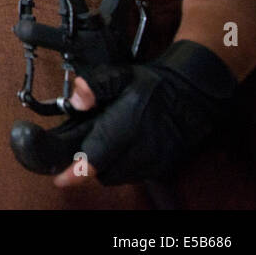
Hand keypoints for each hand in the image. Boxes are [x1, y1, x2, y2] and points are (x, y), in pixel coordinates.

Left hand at [46, 40, 236, 188]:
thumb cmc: (154, 85)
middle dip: (91, 162)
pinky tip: (128, 146)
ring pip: (119, 176)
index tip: (61, 179)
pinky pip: (137, 175)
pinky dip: (127, 165)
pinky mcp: (164, 168)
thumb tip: (77, 100)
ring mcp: (154, 162)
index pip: (96, 158)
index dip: (76, 172)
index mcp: (125, 126)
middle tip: (90, 143)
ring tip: (111, 142)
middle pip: (103, 173)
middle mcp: (140, 150)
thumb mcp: (120, 75)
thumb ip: (94, 85)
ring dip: (110, 164)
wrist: (194, 93)